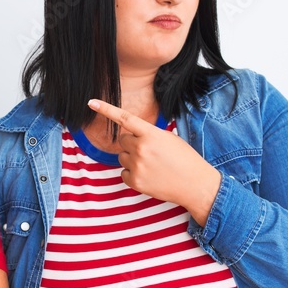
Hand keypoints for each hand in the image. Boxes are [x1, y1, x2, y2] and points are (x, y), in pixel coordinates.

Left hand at [87, 98, 220, 224]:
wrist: (195, 185)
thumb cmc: (185, 159)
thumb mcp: (169, 139)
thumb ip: (148, 134)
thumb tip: (131, 136)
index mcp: (151, 134)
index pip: (125, 118)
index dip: (106, 109)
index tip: (91, 103)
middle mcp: (141, 148)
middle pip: (122, 140)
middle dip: (132, 144)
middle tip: (150, 152)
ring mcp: (137, 166)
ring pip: (122, 157)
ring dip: (132, 159)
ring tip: (152, 165)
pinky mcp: (135, 181)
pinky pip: (123, 173)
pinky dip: (132, 174)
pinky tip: (149, 176)